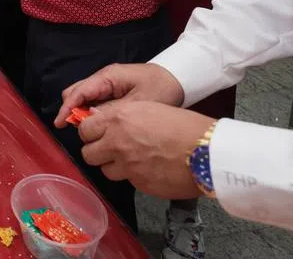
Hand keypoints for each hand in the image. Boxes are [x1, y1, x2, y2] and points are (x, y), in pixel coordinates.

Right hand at [54, 62, 184, 127]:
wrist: (179, 78)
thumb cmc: (161, 88)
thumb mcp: (139, 103)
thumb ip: (113, 111)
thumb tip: (91, 121)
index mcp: (108, 77)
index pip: (79, 91)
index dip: (67, 108)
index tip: (59, 124)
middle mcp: (103, 78)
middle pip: (76, 93)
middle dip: (72, 111)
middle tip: (81, 132)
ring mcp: (107, 84)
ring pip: (83, 97)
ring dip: (81, 113)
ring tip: (90, 132)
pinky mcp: (112, 90)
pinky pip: (94, 100)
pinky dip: (91, 112)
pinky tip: (99, 126)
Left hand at [78, 101, 214, 199]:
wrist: (207, 151)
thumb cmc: (184, 125)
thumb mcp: (149, 109)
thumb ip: (124, 118)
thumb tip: (108, 125)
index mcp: (119, 118)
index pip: (85, 129)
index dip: (90, 133)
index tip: (96, 134)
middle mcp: (117, 142)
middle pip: (88, 153)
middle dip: (96, 152)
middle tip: (109, 150)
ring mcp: (127, 166)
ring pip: (105, 170)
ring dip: (113, 166)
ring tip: (131, 160)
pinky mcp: (138, 184)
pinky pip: (126, 180)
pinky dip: (132, 176)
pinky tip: (147, 169)